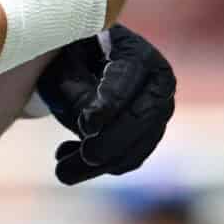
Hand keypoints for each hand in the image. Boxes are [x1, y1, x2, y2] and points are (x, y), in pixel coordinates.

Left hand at [36, 26, 176, 183]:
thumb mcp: (64, 67)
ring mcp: (160, 109)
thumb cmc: (71, 61)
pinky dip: (103, 166)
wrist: (83, 66)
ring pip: (140, 145)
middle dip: (111, 142)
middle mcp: (159, 80)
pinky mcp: (150, 133)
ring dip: (102, 163)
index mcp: (137, 52)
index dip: (110, 103)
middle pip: (144, 116)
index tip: (87, 125)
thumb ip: (76, 91)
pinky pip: (133, 157)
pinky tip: (68, 157)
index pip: (128, 78)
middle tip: (82, 156)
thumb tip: (92, 129)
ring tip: (63, 170)